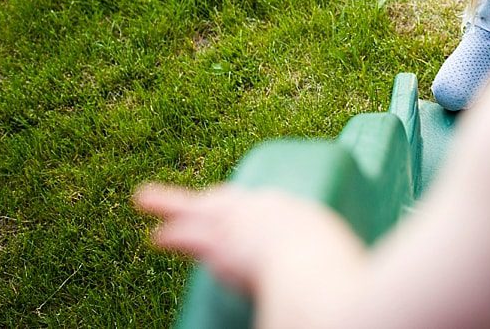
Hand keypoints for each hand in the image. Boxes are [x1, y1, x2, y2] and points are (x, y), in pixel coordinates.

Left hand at [133, 183, 363, 296]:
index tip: (245, 212)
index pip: (267, 207)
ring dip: (175, 206)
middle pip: (232, 200)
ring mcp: (242, 223)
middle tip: (200, 200)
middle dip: (214, 200)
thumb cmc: (337, 276)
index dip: (251, 210)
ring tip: (151, 201)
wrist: (316, 276)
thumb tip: (337, 289)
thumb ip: (328, 269)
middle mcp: (268, 209)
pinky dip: (173, 234)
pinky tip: (157, 236)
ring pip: (202, 210)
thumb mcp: (339, 264)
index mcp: (298, 213)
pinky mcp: (222, 243)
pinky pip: (190, 234)